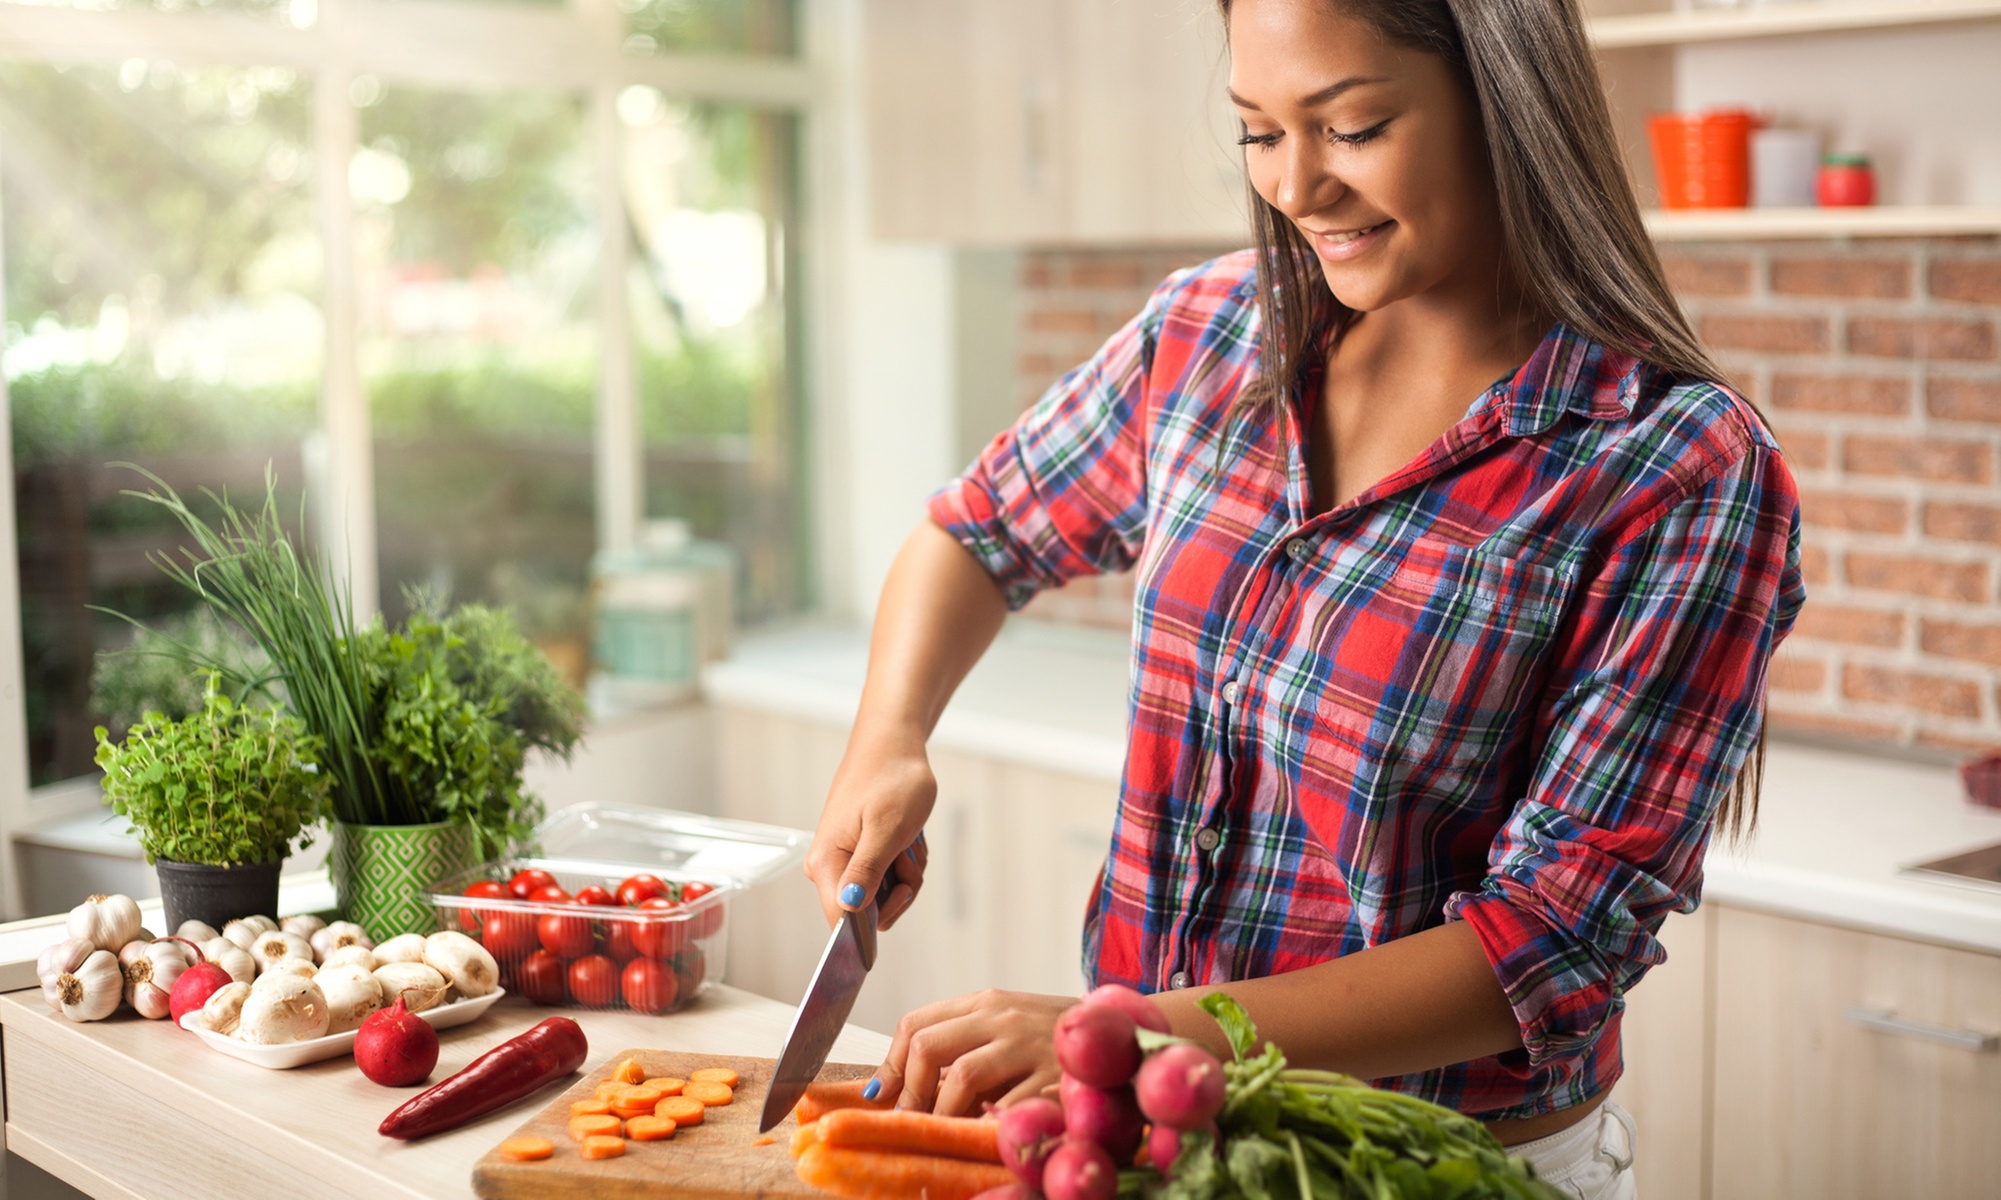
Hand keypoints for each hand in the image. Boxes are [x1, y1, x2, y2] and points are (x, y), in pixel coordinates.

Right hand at [804, 732, 933, 930]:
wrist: (893, 746)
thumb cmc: (891, 780)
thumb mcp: (887, 829)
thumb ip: (867, 872)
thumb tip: (849, 908)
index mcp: (826, 863)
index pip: (842, 921)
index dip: (874, 921)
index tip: (901, 892)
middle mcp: (829, 868)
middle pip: (870, 913)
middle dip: (901, 888)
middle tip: (906, 852)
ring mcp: (845, 861)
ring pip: (886, 896)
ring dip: (907, 872)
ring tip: (907, 838)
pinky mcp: (860, 855)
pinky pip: (890, 879)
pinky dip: (906, 861)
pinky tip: (907, 837)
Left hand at [871, 990, 1075, 1116]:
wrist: (1120, 1030)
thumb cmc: (1052, 1037)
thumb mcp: (1005, 1026)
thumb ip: (961, 1044)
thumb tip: (899, 1087)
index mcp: (984, 1003)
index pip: (916, 1024)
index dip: (892, 1064)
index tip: (884, 1096)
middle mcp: (1001, 1018)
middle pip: (929, 1046)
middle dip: (912, 1092)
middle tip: (912, 1120)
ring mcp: (1028, 1046)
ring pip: (962, 1076)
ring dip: (943, 1114)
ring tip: (944, 1133)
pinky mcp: (1054, 1076)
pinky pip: (1007, 1107)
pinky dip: (988, 1126)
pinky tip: (987, 1135)